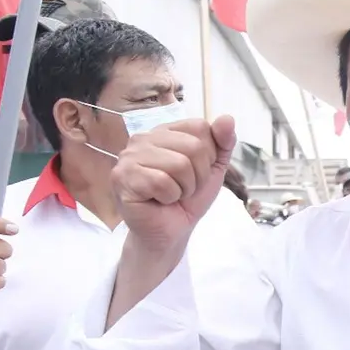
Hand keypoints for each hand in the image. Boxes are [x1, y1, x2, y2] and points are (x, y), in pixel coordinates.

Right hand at [111, 117, 235, 254]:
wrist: (171, 231)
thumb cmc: (188, 199)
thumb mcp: (213, 168)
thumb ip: (223, 143)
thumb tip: (228, 118)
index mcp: (164, 131)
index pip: (200, 127)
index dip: (208, 156)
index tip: (196, 172)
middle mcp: (143, 138)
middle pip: (194, 147)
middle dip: (198, 176)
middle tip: (184, 189)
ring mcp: (129, 156)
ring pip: (179, 164)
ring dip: (184, 188)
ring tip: (172, 195)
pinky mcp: (122, 177)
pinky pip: (162, 182)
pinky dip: (169, 197)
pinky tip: (159, 201)